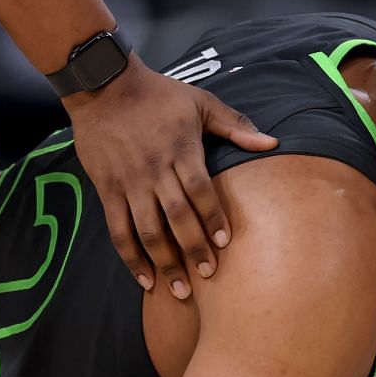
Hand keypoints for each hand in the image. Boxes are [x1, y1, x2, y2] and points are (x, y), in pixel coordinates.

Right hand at [63, 54, 275, 296]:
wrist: (103, 86)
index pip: (200, 190)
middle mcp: (154, 170)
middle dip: (193, 249)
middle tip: (208, 276)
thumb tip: (272, 142)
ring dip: (164, 262)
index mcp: (181, 149)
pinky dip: (130, 258)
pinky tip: (144, 280)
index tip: (225, 243)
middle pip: (176, 216)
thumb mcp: (200, 101)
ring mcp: (129, 183)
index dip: (213, 217)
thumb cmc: (158, 94)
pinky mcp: (107, 190)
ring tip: (179, 291)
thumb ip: (235, 126)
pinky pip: (118, 230)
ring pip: (147, 230)